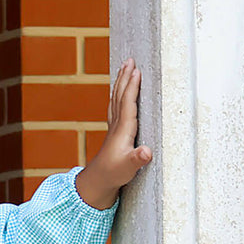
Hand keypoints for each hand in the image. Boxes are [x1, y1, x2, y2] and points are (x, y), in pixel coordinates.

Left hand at [74, 58, 152, 209]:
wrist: (96, 183)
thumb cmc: (113, 175)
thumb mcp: (128, 168)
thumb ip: (137, 159)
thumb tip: (146, 152)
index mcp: (122, 130)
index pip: (127, 103)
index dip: (132, 86)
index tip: (136, 69)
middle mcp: (116, 126)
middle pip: (120, 96)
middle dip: (125, 78)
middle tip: (130, 60)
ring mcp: (113, 129)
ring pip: (116, 100)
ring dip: (121, 83)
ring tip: (125, 68)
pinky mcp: (114, 134)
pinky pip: (115, 108)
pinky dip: (118, 95)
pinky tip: (120, 92)